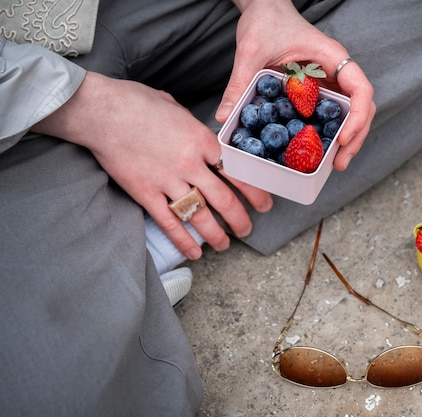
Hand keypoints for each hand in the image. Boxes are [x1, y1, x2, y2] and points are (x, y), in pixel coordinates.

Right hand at [33, 72, 272, 258]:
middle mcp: (190, 164)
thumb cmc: (136, 102)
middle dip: (240, 219)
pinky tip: (194, 253)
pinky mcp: (145, 194)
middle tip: (248, 229)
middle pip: (225, 199)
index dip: (254, 190)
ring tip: (225, 244)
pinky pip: (169, 223)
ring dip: (216, 234)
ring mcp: (168, 181)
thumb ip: (194, 128)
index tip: (264, 202)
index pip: (237, 172)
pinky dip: (183, 241)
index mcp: (202, 140)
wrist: (100, 111)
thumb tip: (203, 140)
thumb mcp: (176, 108)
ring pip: (200, 216)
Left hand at [218, 0, 375, 170]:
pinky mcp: (318, 91)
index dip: (358, 117)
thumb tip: (225, 117)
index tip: (343, 139)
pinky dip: (328, 132)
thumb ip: (239, 84)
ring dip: (347, 139)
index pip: (361, 89)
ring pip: (350, 113)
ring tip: (334, 164)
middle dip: (355, 137)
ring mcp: (330, 82)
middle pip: (362, 108)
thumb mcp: (250, 52)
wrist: (265, 9)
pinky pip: (330, 113)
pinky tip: (317, 150)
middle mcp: (336, 72)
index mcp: (332, 57)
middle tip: (339, 164)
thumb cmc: (266, 21)